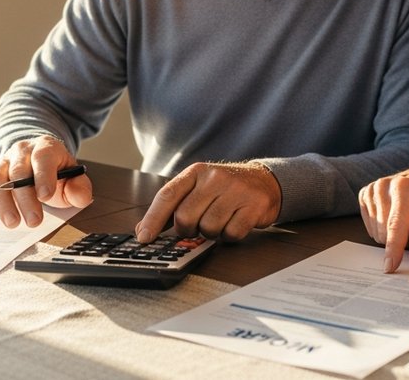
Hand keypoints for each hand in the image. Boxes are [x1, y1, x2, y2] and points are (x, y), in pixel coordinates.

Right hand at [0, 135, 92, 227]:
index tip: (45, 196)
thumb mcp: (73, 177)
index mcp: (45, 147)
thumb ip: (80, 188)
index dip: (43, 176)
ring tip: (12, 223)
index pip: (43, 157)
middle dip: (25, 198)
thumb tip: (80, 197)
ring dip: (2, 203)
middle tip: (33, 221)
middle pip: (18, 171)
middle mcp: (21, 151)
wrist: (37, 161)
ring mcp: (3, 162)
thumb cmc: (56, 173)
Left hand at [134, 162, 280, 242]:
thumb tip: (143, 229)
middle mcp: (215, 178)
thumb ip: (172, 207)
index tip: (144, 237)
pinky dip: (230, 235)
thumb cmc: (226, 189)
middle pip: (185, 217)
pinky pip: (231, 234)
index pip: (167, 196)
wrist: (264, 181)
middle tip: (199, 225)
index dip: (153, 219)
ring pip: (208, 228)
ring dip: (212, 233)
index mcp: (196, 172)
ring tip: (220, 220)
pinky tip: (235, 222)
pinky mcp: (253, 206)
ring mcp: (235, 191)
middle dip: (189, 230)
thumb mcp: (198, 188)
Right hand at [358, 165, 408, 272]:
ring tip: (407, 220)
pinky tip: (394, 216)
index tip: (390, 266)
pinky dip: (384, 228)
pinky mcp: (365, 194)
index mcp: (405, 188)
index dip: (394, 248)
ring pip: (376, 231)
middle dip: (401, 239)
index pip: (396, 224)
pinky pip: (370, 226)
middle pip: (384, 231)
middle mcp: (384, 185)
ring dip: (392, 234)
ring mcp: (372, 189)